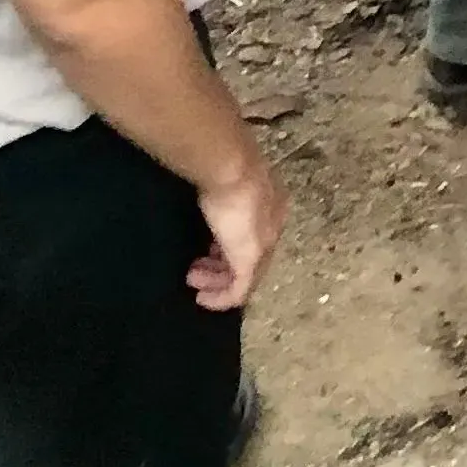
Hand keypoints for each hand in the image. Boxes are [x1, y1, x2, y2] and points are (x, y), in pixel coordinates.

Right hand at [187, 153, 286, 311]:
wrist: (231, 168)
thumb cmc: (226, 170)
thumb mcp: (229, 187)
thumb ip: (228, 199)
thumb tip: (214, 204)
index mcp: (273, 206)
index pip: (255, 235)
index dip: (230, 245)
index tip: (206, 250)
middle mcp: (273, 227)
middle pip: (250, 257)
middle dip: (221, 267)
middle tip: (195, 270)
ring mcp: (263, 245)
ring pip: (245, 276)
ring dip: (217, 281)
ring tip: (193, 278)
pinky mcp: (250, 260)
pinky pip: (239, 291)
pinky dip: (221, 299)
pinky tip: (204, 299)